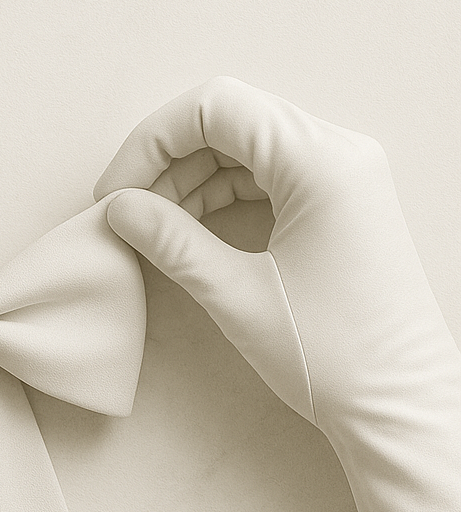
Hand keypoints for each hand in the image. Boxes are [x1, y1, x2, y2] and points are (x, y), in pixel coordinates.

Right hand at [96, 77, 460, 511]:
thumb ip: (171, 241)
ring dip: (189, 179)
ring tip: (153, 228)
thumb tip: (117, 208)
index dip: (150, 143)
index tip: (114, 193)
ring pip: (245, 148)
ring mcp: (343, 175)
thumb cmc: (329, 354)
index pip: (215, 108)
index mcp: (321, 162)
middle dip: (166, 161)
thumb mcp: (235, 295)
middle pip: (230, 121)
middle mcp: (338, 152)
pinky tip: (190, 231)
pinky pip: (267, 175)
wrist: (397, 403)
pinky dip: (221, 194)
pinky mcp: (339, 202)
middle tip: (127, 213)